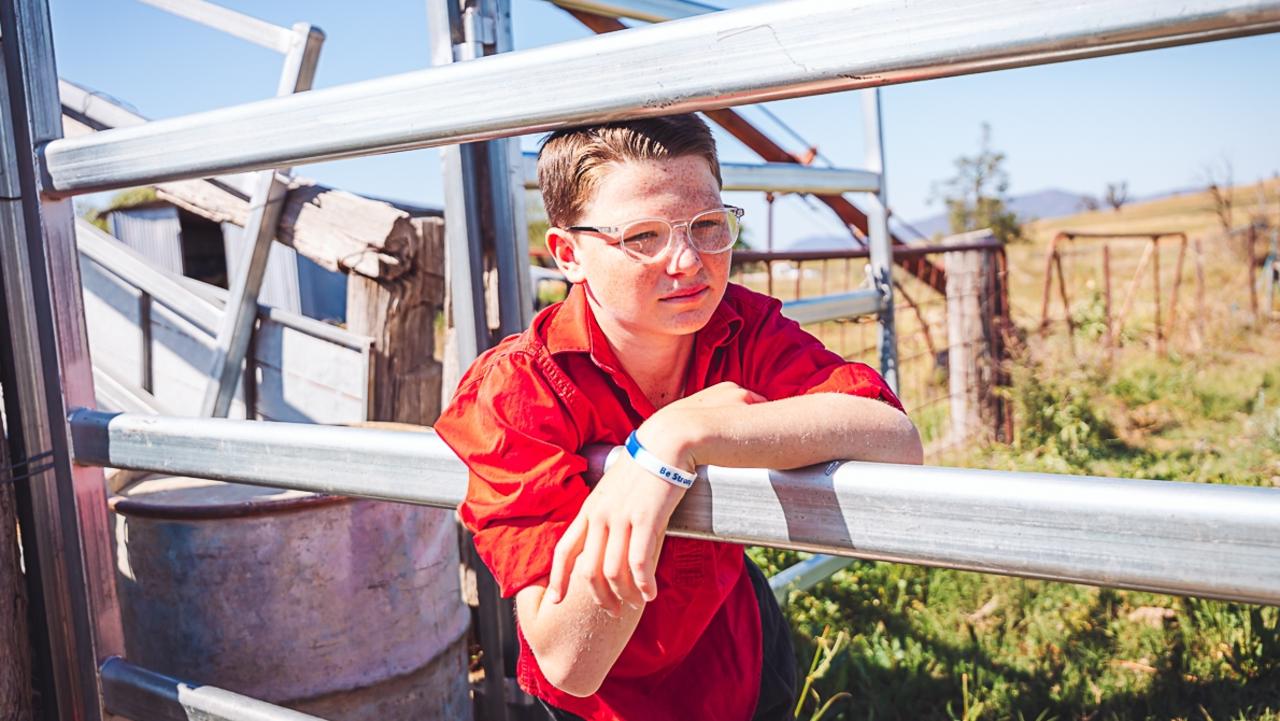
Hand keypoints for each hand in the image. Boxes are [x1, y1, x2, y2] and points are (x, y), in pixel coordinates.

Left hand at [545, 383, 764, 613]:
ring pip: (612, 572)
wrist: (666, 443)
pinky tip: (651, 594)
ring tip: (635, 604)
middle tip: (611, 612)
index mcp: (589, 508)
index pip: (563, 549)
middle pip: (587, 569)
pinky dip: (643, 584)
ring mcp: (621, 518)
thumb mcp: (615, 490)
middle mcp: (600, 515)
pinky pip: (639, 563)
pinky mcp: (645, 519)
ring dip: (623, 595)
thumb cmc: (644, 467)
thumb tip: (607, 539)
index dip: (557, 578)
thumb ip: (607, 513)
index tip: (557, 600)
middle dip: (598, 597)